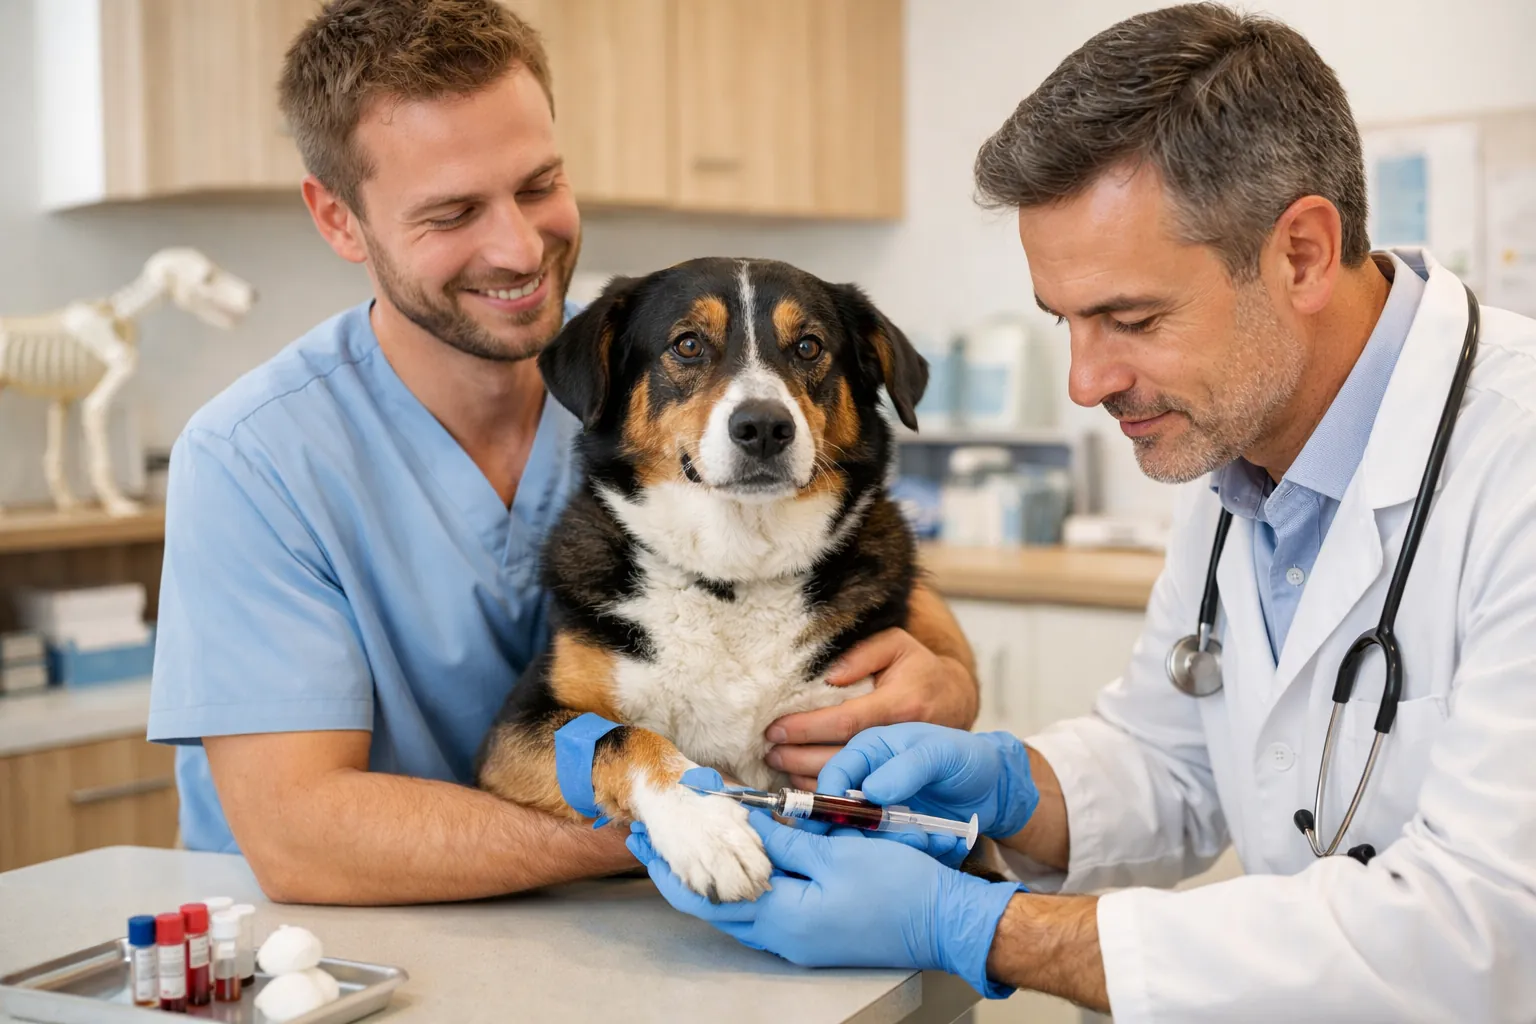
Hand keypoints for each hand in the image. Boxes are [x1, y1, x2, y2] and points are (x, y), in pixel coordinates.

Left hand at [628, 810, 1022, 997]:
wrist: (945, 921)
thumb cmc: (899, 886)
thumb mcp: (837, 853)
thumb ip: (785, 842)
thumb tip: (738, 824)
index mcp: (785, 918)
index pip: (710, 894)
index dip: (675, 863)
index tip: (649, 834)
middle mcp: (784, 938)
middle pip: (716, 908)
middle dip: (680, 873)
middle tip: (653, 841)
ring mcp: (800, 941)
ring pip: (739, 912)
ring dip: (710, 880)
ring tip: (687, 850)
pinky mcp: (815, 936)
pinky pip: (764, 912)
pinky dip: (743, 887)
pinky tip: (740, 867)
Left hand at [766, 629, 978, 788]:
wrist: (955, 700)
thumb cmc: (919, 669)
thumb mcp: (898, 644)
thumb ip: (863, 653)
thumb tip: (829, 675)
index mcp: (899, 704)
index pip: (845, 720)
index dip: (807, 727)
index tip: (775, 729)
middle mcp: (899, 737)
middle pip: (842, 755)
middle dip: (798, 756)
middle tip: (768, 750)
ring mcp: (899, 761)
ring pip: (848, 777)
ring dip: (807, 775)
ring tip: (776, 764)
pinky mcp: (895, 775)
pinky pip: (855, 788)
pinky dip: (825, 786)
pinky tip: (800, 779)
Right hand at [817, 723, 1038, 840]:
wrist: (994, 786)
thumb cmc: (966, 756)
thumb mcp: (941, 753)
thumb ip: (907, 767)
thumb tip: (870, 792)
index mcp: (868, 751)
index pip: (833, 776)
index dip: (829, 802)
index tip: (845, 825)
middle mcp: (867, 782)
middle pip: (843, 816)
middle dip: (873, 833)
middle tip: (913, 836)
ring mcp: (881, 812)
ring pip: (868, 840)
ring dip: (901, 846)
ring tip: (935, 838)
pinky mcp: (897, 836)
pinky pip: (894, 853)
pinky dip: (920, 854)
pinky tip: (947, 842)